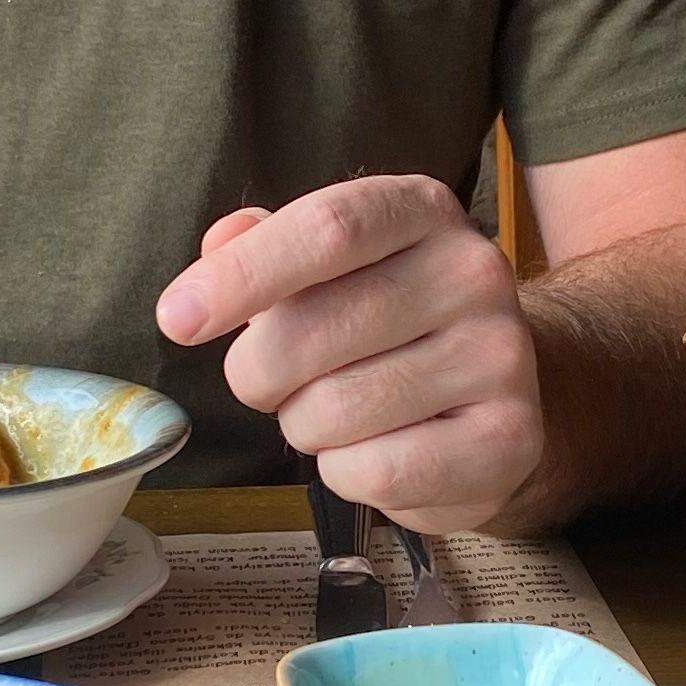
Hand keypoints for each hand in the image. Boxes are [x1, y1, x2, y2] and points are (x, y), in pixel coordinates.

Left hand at [155, 178, 545, 535]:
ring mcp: (500, 358)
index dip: (240, 276)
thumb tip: (220, 245)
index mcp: (422, 210)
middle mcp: (473, 272)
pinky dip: (346, 474)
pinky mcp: (509, 442)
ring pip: (331, 411)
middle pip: (311, 329)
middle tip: (268, 382)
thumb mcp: (333, 267)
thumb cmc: (392, 324)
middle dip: (256, 372)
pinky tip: (375, 451)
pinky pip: (372, 472)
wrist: (500, 393)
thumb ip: (268, 248)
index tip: (176, 318)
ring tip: (339, 412)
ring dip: (304, 427)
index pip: (327, 229)